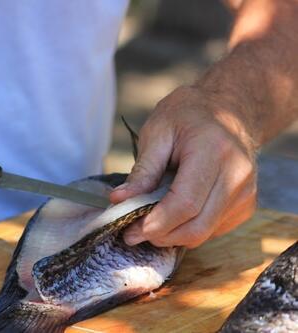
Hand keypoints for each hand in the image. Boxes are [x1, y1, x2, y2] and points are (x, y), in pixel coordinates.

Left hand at [110, 86, 256, 248]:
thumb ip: (142, 170)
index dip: (155, 223)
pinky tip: (172, 213)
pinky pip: (213, 229)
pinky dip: (187, 229)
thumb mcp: (157, 132)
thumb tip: (119, 200)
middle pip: (196, 226)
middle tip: (132, 233)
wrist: (229, 109)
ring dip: (172, 236)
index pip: (185, 203)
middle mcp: (237, 175)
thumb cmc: (187, 115)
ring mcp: (245, 192)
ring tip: (147, 222)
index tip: (129, 229)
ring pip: (204, 233)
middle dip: (160, 236)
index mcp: (214, 151)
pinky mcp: (246, 204)